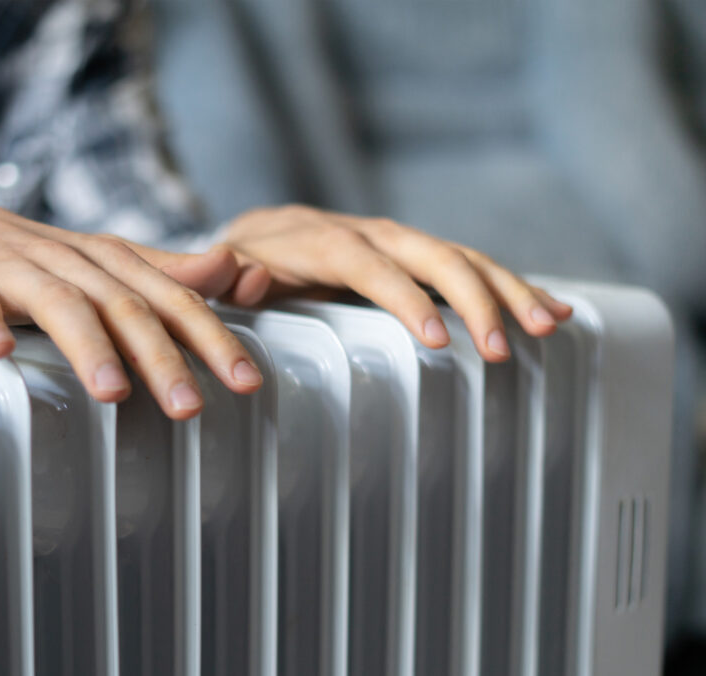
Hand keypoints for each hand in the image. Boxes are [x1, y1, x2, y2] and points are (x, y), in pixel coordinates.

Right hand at [0, 201, 263, 418]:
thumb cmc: (28, 260)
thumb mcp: (100, 262)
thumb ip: (164, 271)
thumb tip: (231, 271)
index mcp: (108, 259)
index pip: (171, 298)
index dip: (212, 337)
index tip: (247, 381)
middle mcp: (68, 260)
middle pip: (123, 306)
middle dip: (161, 356)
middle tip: (191, 407)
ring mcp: (10, 267)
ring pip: (57, 304)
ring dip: (87, 346)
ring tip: (112, 392)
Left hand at [216, 205, 572, 361]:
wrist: (259, 234)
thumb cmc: (240, 263)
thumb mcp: (222, 271)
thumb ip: (222, 275)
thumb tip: (238, 275)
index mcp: (323, 242)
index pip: (369, 265)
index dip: (404, 298)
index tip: (436, 339)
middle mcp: (371, 235)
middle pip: (432, 256)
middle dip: (473, 298)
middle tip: (501, 346)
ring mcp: (400, 244)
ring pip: (463, 258)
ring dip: (508, 290)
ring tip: (548, 324)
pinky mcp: (417, 258)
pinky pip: (469, 268)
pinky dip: (510, 287)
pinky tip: (550, 309)